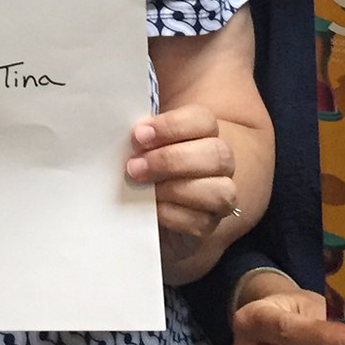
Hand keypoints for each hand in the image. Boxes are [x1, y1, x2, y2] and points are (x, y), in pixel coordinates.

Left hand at [126, 103, 237, 249]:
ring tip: (142, 188)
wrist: (159, 207)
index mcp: (205, 132)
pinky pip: (199, 221)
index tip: (138, 135)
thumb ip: (141, 135)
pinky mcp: (208, 224)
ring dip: (175, 189)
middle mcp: (220, 162)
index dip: (171, 126)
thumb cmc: (149, 164)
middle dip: (171, 160)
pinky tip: (151, 208)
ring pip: (218, 190)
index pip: (202, 120)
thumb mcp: (144, 144)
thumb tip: (123, 131)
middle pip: (216, 154)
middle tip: (134, 167)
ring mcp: (221, 195)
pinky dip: (172, 214)